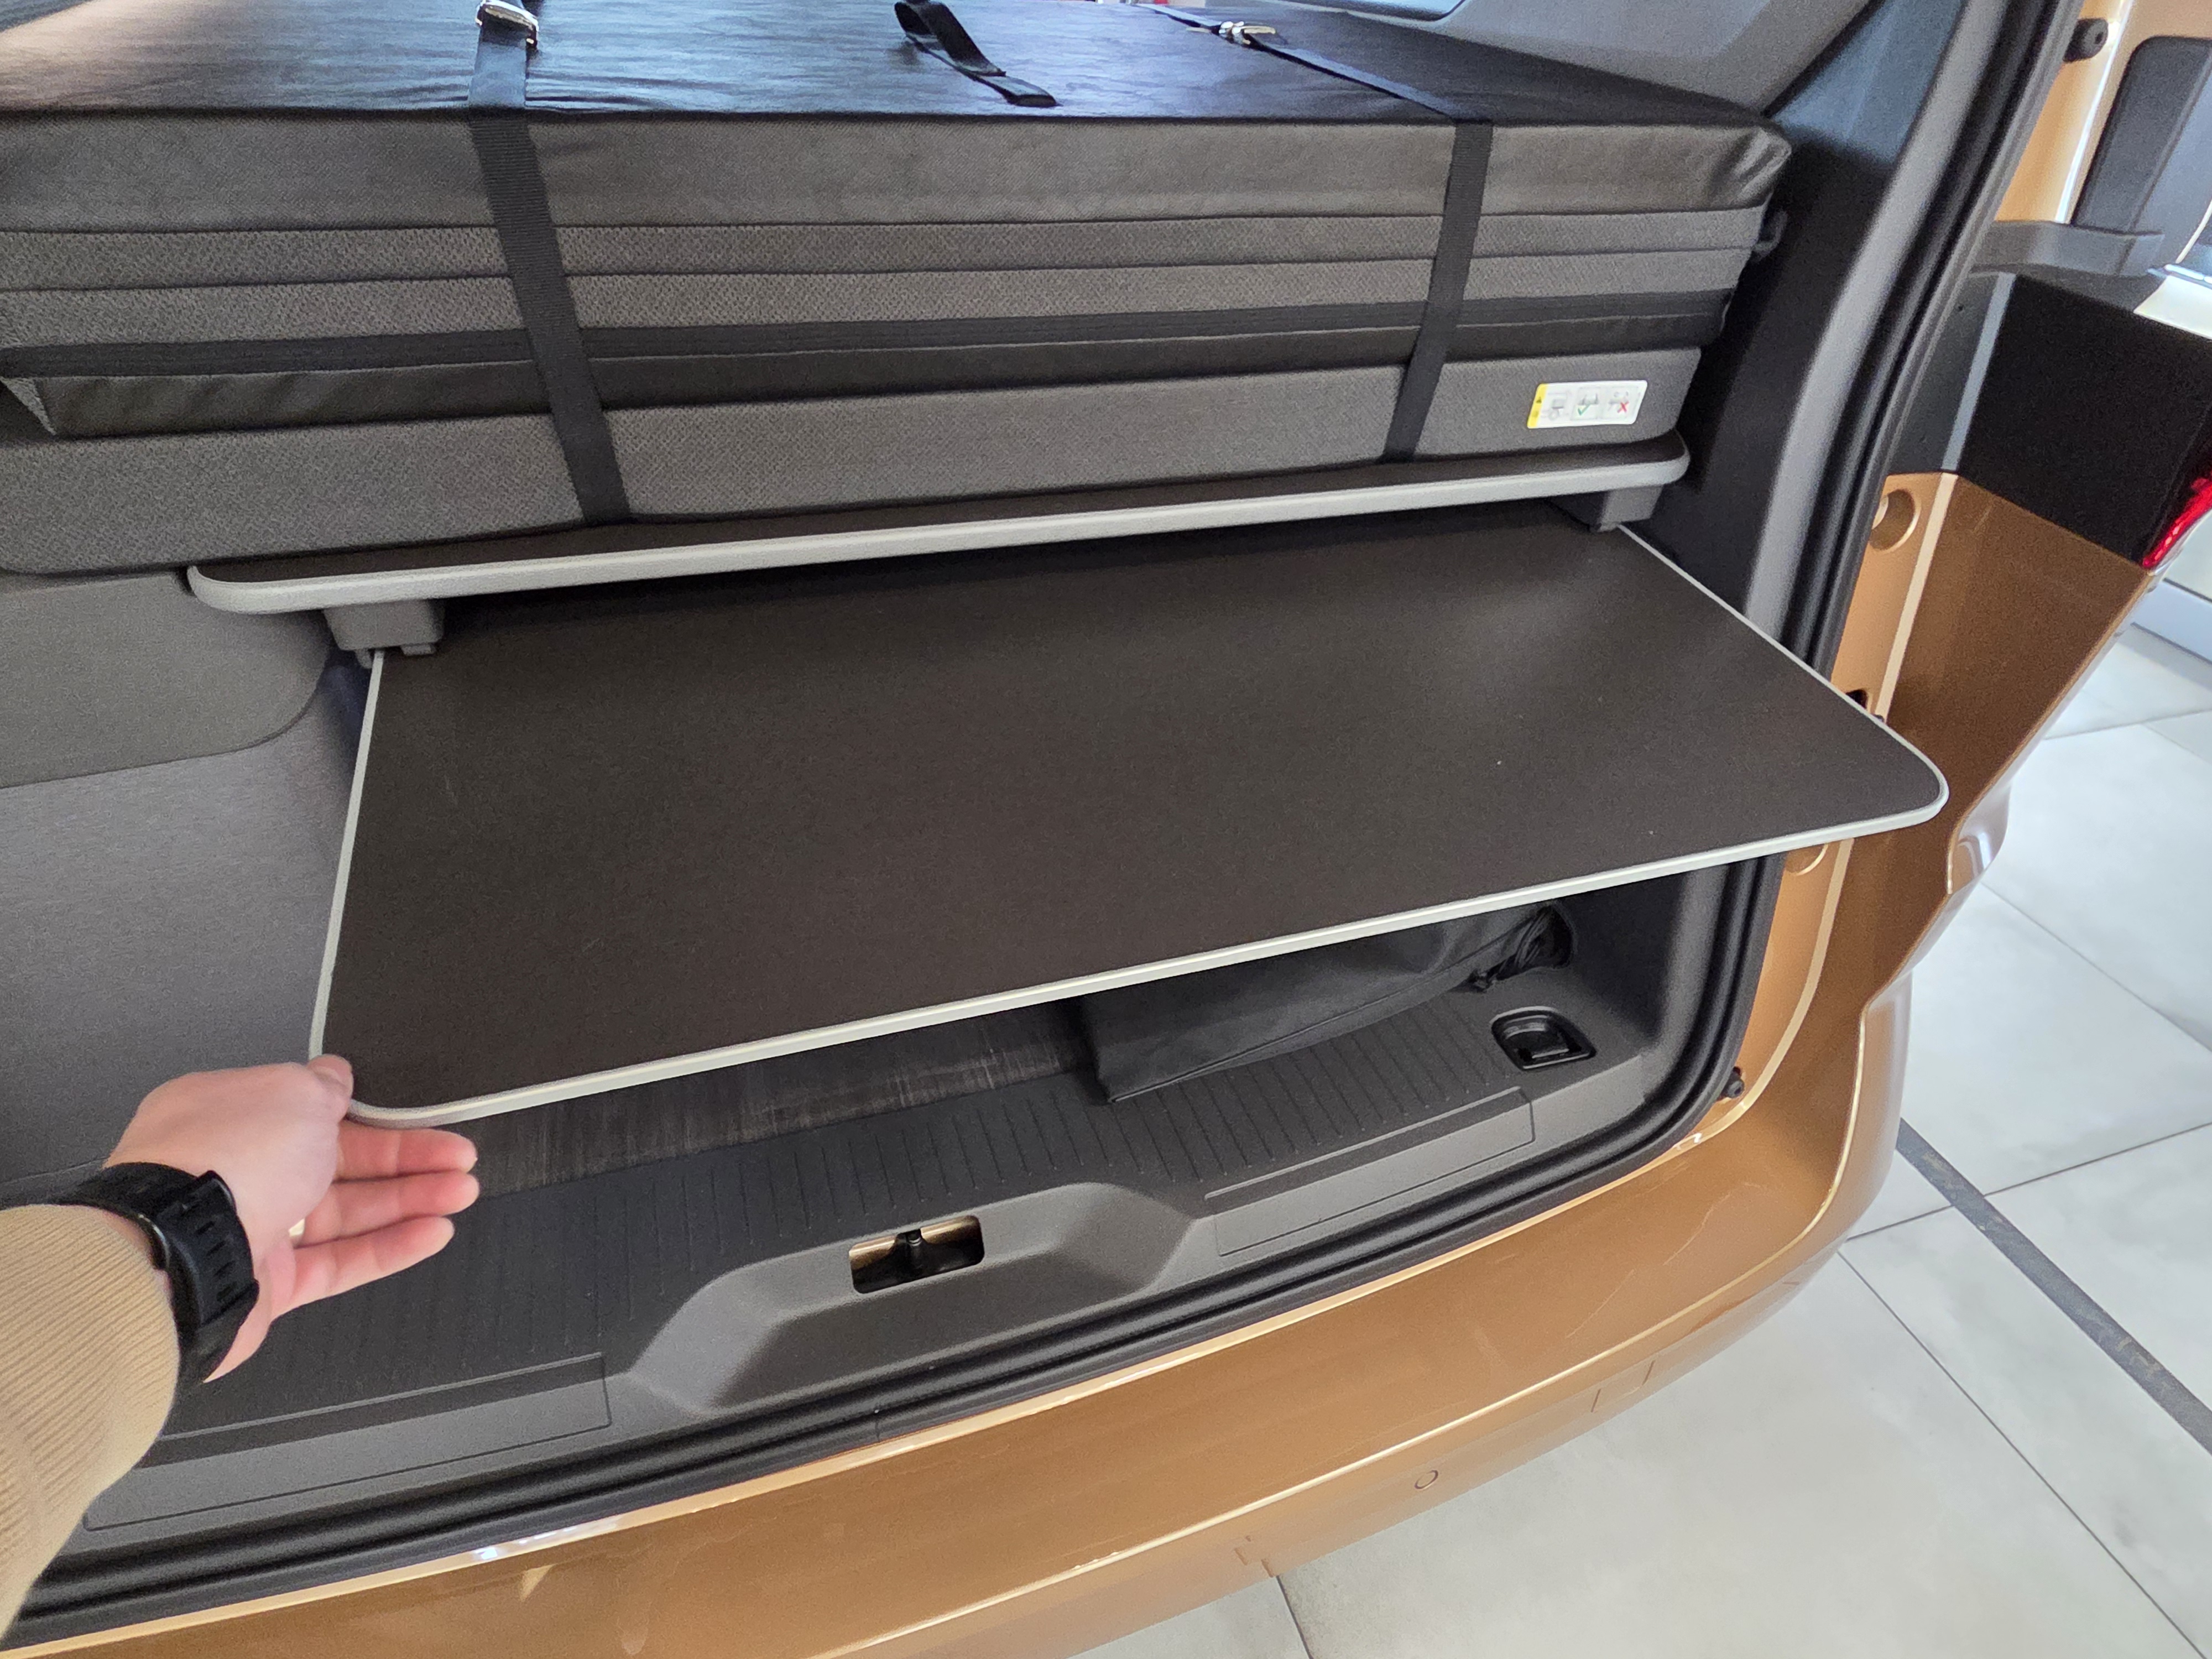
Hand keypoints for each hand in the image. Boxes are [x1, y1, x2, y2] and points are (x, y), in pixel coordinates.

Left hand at [104, 1056, 476, 1378]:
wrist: (177, 1256)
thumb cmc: (223, 1160)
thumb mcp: (294, 1092)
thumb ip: (324, 1085)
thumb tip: (337, 1077)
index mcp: (231, 1113)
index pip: (319, 1111)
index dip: (379, 1114)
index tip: (425, 1119)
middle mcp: (237, 1169)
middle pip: (340, 1161)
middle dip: (407, 1159)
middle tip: (459, 1159)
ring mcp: (252, 1228)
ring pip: (345, 1213)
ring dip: (408, 1200)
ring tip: (461, 1193)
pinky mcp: (268, 1285)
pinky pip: (339, 1262)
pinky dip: (388, 1247)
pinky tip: (432, 1232)